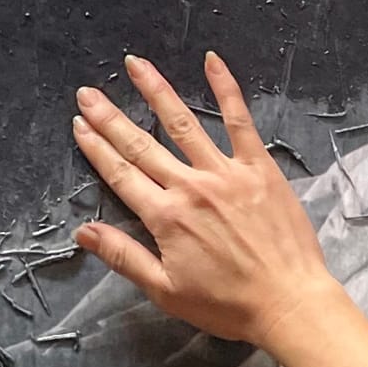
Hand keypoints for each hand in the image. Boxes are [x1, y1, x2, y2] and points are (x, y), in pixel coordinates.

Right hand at [72, 52, 338, 349]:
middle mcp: (190, 187)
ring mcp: (225, 173)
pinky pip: (240, 121)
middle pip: (142, 145)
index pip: (121, 175)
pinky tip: (212, 61)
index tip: (79, 126)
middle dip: (111, 117)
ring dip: (156, 91)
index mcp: (165, 218)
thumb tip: (83, 233)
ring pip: (183, 123)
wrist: (288, 302)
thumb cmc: (228, 305)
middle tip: (88, 93)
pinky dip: (226, 88)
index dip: (96, 149)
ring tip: (134, 65)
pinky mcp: (258, 168)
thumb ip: (124, 257)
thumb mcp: (166, 291)